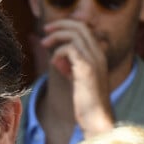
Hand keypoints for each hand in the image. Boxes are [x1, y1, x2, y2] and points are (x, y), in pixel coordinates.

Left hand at [41, 19, 114, 136]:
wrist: (96, 118)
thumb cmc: (86, 102)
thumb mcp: (77, 81)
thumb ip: (69, 67)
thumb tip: (56, 58)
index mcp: (99, 54)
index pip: (85, 28)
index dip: (68, 25)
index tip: (51, 31)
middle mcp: (99, 53)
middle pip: (81, 26)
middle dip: (60, 25)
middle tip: (44, 31)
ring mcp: (95, 60)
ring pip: (76, 34)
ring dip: (56, 36)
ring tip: (44, 44)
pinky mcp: (87, 69)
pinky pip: (70, 49)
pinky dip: (58, 52)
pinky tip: (54, 64)